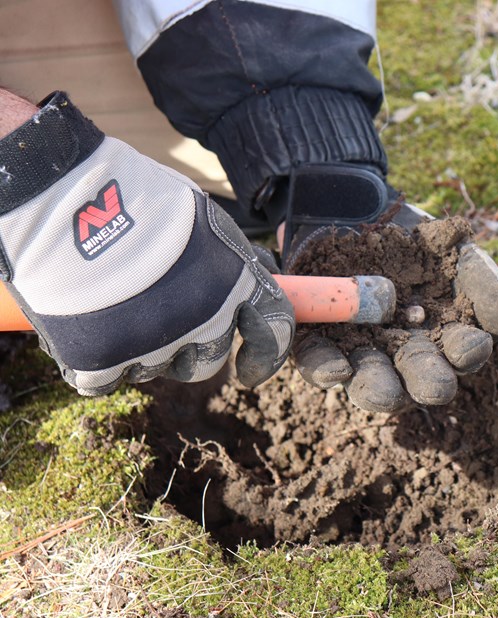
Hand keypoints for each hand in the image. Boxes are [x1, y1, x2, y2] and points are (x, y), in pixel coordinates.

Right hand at [0, 92, 293, 394]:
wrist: (66, 199)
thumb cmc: (140, 199)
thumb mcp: (207, 220)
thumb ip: (234, 262)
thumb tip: (259, 280)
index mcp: (235, 286)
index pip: (272, 336)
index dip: (264, 359)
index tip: (250, 371)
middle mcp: (204, 323)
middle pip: (208, 362)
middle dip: (192, 348)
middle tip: (163, 317)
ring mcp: (153, 346)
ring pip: (156, 368)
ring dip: (143, 346)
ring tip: (118, 302)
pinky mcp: (102, 362)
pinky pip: (108, 379)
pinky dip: (100, 359)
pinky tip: (90, 325)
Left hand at [279, 164, 497, 411]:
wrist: (358, 212)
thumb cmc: (417, 242)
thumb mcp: (459, 256)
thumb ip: (487, 288)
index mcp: (442, 340)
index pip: (459, 355)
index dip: (466, 353)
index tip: (468, 346)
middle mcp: (403, 356)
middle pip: (415, 380)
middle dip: (425, 383)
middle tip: (434, 386)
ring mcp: (360, 352)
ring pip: (368, 381)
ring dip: (376, 388)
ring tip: (381, 390)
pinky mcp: (318, 342)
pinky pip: (318, 362)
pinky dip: (325, 368)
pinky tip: (335, 370)